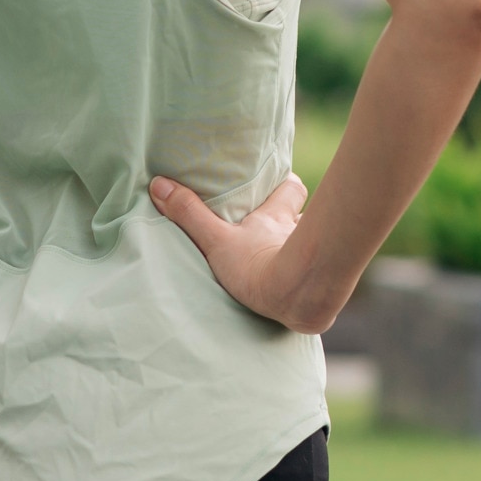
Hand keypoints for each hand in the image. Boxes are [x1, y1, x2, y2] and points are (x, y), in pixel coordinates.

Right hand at [149, 173, 334, 332]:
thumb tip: (159, 184)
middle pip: (306, 213)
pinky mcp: (321, 283)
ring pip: (314, 243)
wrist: (298, 300)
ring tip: (293, 253)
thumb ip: (190, 215)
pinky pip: (321, 275)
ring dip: (306, 244)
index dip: (287, 182)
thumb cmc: (257, 268)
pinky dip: (315, 275)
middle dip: (299, 213)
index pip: (290, 188)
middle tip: (285, 218)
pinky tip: (305, 288)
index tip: (280, 179)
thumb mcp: (217, 241)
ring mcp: (313, 257)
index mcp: (275, 217)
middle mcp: (297, 232)